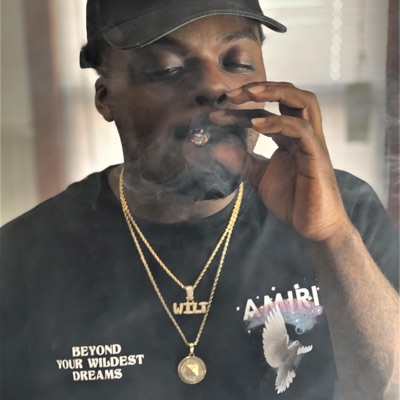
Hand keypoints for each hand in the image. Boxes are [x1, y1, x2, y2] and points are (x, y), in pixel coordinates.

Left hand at [211, 82, 349, 240]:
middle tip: (232, 94)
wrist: (312, 225)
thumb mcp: (259, 177)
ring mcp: (312, 142)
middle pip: (290, 95)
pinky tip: (256, 125)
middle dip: (262, 88)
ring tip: (248, 94)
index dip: (240, 111)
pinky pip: (301, 129)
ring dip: (275, 93)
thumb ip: (242, 161)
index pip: (266, 113)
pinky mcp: (317, 154)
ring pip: (303, 102)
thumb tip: (217, 148)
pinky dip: (278, 123)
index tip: (215, 114)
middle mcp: (303, 134)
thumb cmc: (292, 200)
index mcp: (289, 138)